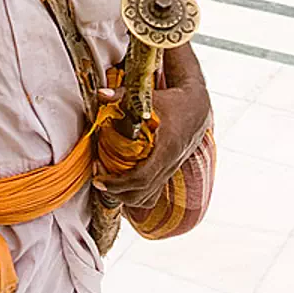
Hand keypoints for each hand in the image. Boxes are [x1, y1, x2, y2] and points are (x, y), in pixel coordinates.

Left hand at [94, 54, 209, 208]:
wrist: (196, 110)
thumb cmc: (173, 103)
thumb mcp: (148, 97)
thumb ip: (122, 95)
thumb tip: (100, 94)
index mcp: (165, 149)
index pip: (141, 178)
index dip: (118, 183)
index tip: (99, 180)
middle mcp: (169, 165)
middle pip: (141, 193)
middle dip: (116, 192)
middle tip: (97, 180)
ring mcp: (169, 171)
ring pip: (147, 198)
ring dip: (124, 196)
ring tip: (107, 183)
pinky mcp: (167, 173)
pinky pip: (152, 194)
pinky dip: (135, 195)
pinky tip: (121, 185)